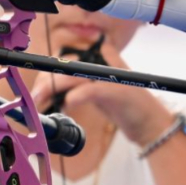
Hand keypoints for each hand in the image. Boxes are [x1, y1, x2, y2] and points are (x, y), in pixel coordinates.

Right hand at [31, 36, 174, 145]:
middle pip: (62, 69)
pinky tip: (49, 106)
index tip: (43, 87)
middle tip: (35, 100)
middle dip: (47, 83)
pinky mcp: (90, 93)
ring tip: (36, 104)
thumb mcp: (120, 96)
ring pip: (61, 80)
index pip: (72, 60)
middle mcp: (96, 65)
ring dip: (47, 91)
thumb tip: (69, 98)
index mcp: (103, 58)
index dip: (55, 72)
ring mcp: (92, 79)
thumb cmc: (141, 106)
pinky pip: (66, 91)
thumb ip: (95, 93)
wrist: (150, 125)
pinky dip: (55, 98)